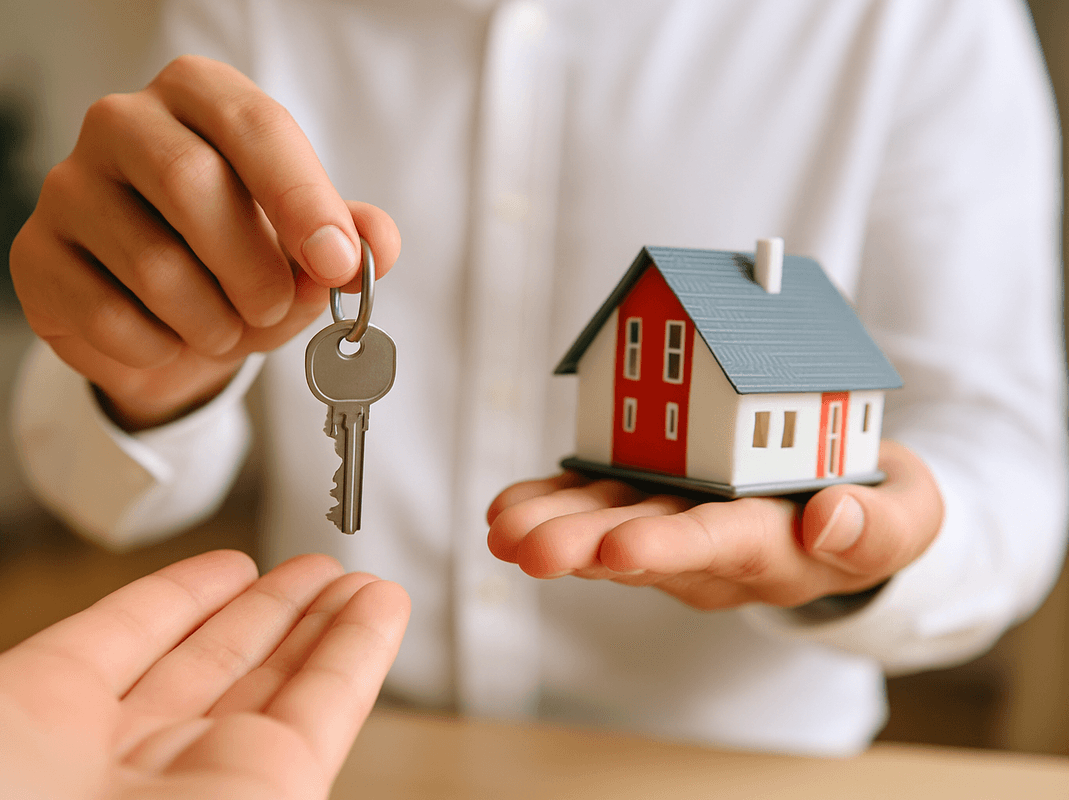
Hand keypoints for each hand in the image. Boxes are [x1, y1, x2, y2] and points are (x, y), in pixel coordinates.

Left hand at [0, 550, 408, 799]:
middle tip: (312, 568)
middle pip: (212, 671)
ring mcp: (201, 787)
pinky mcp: (274, 796)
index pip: (122, 651)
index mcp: (32, 741)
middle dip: (268, 614)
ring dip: (323, 623)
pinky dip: (359, 653)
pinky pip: (328, 713)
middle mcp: (123, 773)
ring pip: (277, 687)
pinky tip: (372, 606)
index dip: (177, 602)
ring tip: (351, 575)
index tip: (223, 568)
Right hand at [10, 55, 401, 429]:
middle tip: (276, 308)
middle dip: (253, 269)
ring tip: (223, 326)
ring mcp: (67, 186)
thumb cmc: (242, 266)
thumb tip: (374, 246)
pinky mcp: (35, 256)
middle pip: (189, 183)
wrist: (170, 327)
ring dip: (213, 321)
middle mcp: (121, 122)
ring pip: (152, 264)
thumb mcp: (307, 250)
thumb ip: (349, 239)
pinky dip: (160, 348)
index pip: (254, 125)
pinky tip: (167, 338)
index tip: (338, 262)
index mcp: (200, 97)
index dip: (301, 197)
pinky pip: (108, 316)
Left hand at [486, 440, 942, 609]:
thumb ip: (877, 526)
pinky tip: (509, 508)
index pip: (722, 548)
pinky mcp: (654, 505)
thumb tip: (828, 518)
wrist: (848, 506)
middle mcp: (718, 552)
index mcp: (781, 549)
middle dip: (584, 548)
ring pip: (610, 530)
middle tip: (528, 548)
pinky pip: (599, 509)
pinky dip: (553, 504)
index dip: (670, 548)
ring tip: (503, 527)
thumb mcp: (907, 514)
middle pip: (647, 549)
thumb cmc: (879, 507)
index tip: (619, 550)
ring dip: (554, 529)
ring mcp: (679, 530)